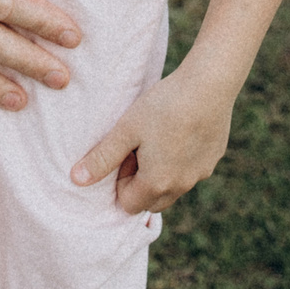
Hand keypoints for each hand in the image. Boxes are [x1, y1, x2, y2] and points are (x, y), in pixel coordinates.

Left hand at [72, 66, 234, 213]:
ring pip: (173, 187)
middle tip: (140, 146)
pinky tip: (180, 129)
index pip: (128, 204)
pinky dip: (181, 161)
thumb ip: (102, 157)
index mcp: (157, 184)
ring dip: (161, 173)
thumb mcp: (126, 129)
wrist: (209, 84)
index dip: (121, 180)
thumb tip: (76, 180)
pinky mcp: (213, 159)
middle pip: (151, 201)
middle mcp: (181, 187)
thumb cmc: (164, 106)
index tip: (125, 151)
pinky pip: (191, 171)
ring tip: (159, 136)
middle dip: (140, 183)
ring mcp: (200, 174)